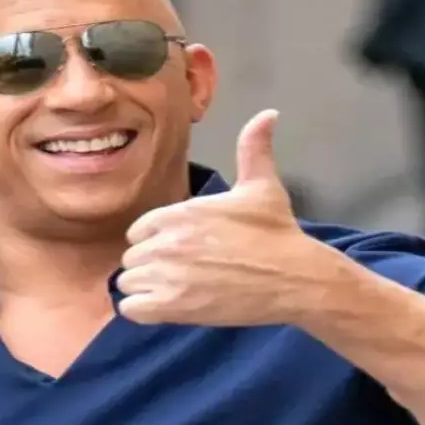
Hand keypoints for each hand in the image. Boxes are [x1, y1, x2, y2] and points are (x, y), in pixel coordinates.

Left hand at [116, 110, 355, 326]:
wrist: (295, 278)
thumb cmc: (277, 233)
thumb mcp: (263, 186)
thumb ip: (253, 148)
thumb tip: (268, 114)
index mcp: (179, 212)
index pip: (138, 230)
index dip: (155, 241)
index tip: (181, 249)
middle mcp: (166, 241)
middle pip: (132, 257)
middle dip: (152, 265)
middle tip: (183, 273)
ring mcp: (167, 275)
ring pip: (129, 282)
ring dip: (147, 289)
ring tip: (177, 292)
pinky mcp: (173, 307)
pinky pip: (132, 309)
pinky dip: (143, 310)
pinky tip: (167, 308)